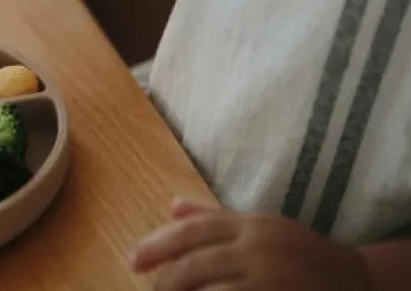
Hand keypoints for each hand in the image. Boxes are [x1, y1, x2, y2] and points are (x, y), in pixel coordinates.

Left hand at [130, 199, 371, 289]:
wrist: (355, 281)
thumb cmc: (298, 251)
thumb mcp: (258, 226)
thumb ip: (214, 217)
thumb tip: (172, 206)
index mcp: (249, 226)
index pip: (194, 231)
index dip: (159, 244)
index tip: (132, 260)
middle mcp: (257, 251)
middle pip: (198, 263)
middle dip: (167, 279)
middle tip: (149, 290)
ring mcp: (271, 282)